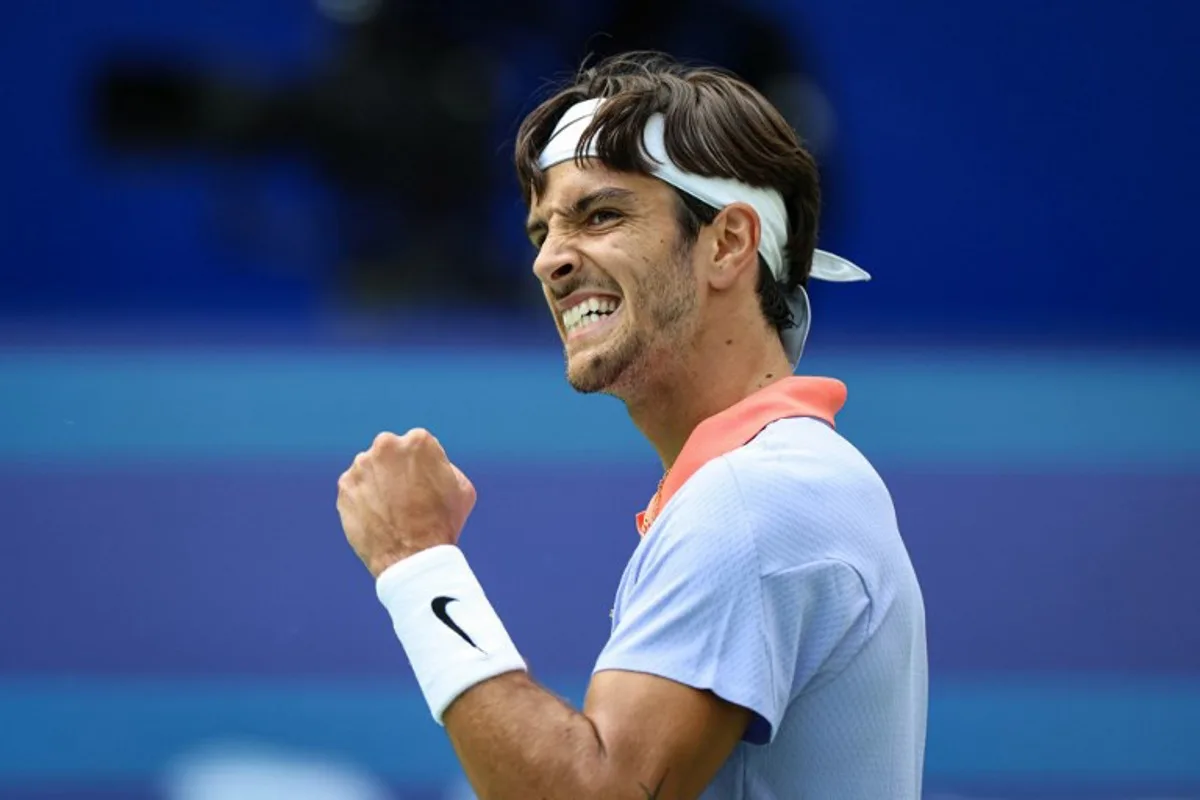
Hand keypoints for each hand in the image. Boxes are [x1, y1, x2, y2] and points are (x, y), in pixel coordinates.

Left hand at [337, 429, 476, 576]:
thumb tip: (430, 464)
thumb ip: (444, 466)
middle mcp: (386, 445)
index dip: (424, 466)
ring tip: (391, 511)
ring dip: (379, 482)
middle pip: (391, 451)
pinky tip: (377, 517)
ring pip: (371, 468)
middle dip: (397, 468)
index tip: (425, 485)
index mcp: (419, 441)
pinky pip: (355, 487)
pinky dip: (363, 498)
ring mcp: (362, 465)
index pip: (418, 445)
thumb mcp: (462, 488)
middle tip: (406, 496)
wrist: (412, 558)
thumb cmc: (443, 524)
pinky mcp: (345, 486)